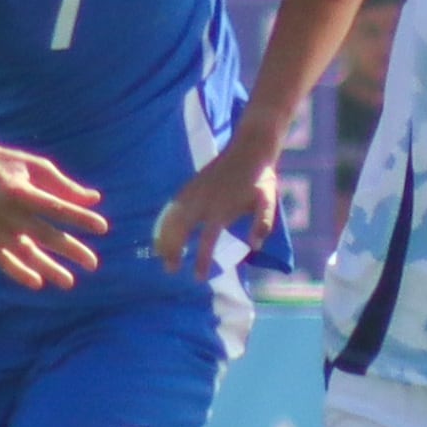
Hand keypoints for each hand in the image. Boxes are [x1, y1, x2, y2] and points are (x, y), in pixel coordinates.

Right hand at [0, 137, 106, 290]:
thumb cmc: (10, 165)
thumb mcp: (37, 167)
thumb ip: (64, 186)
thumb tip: (95, 200)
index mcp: (18, 189)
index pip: (55, 207)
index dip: (79, 218)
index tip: (102, 227)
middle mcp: (2, 209)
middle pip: (42, 233)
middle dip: (70, 249)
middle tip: (93, 263)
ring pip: (23, 251)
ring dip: (47, 267)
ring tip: (69, 281)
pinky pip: (0, 259)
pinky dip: (18, 272)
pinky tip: (37, 282)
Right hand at [154, 139, 277, 279]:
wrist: (249, 148)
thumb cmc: (259, 178)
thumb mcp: (267, 201)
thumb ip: (262, 223)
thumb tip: (255, 245)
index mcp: (221, 208)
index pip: (207, 239)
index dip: (202, 259)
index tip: (197, 277)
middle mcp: (202, 201)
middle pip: (180, 229)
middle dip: (172, 249)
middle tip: (170, 269)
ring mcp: (193, 192)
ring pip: (172, 217)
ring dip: (164, 236)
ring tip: (159, 253)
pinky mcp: (190, 185)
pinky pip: (171, 206)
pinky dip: (163, 220)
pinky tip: (160, 231)